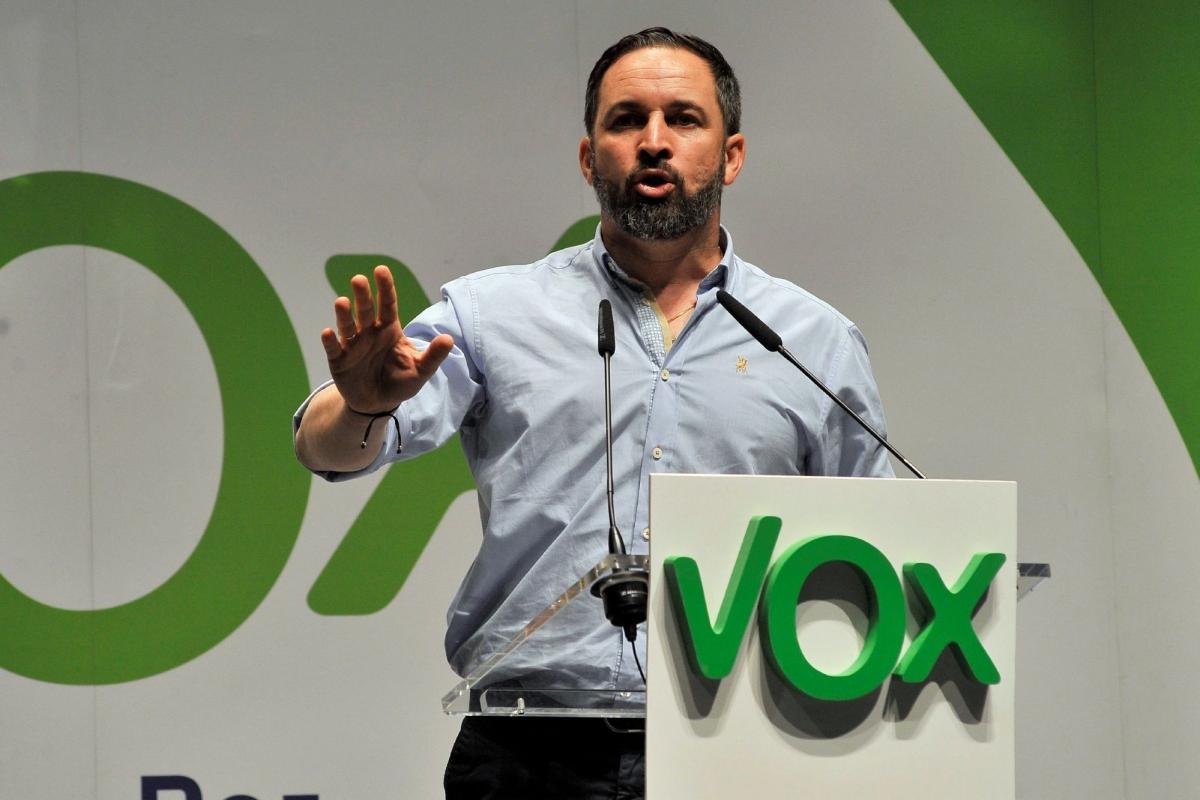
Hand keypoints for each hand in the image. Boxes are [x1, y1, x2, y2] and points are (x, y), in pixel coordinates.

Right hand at [319, 265, 453, 413]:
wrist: (379, 403)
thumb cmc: (401, 381)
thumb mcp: (420, 370)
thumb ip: (433, 356)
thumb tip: (448, 339)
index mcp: (389, 329)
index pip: (388, 304)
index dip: (385, 288)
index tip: (381, 270)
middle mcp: (369, 333)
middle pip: (366, 311)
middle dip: (363, 296)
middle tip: (359, 279)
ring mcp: (353, 346)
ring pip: (347, 326)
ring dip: (344, 315)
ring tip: (342, 302)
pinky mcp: (339, 361)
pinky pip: (334, 349)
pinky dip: (329, 342)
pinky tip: (327, 333)